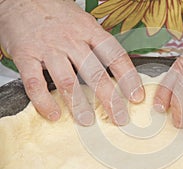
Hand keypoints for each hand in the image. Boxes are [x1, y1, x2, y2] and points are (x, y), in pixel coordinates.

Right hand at [0, 0, 143, 125]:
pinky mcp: (25, 55)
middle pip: (95, 73)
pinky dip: (44, 101)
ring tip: (88, 121)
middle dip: (110, 99)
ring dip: (79, 105)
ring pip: (68, 81)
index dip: (129, 78)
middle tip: (119, 118)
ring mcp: (49, 48)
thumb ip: (98, 44)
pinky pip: (34, 83)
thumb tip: (116, 69)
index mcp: (89, 31)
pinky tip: (53, 113)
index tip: (136, 97)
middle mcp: (71, 40)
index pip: (115, 56)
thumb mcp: (84, 22)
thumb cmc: (56, 12)